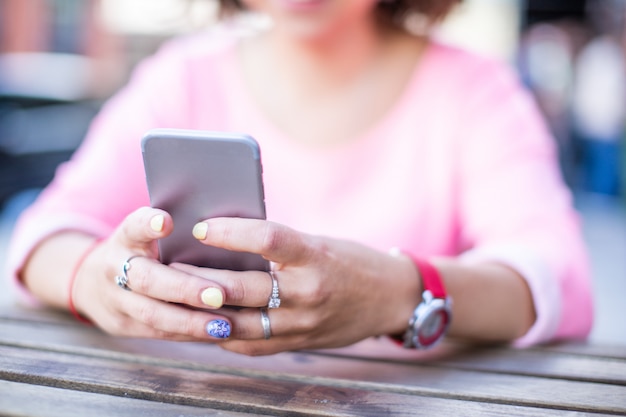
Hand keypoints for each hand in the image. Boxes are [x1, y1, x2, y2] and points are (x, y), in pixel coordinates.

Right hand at [71, 207, 244, 341]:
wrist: (90, 281)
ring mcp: (115, 300)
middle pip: (146, 278)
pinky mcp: (122, 326)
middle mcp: (114, 267)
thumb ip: (175, 232)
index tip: (166, 221)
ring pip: (151, 314)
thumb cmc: (140, 250)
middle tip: (218, 295)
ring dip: (190, 322)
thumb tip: (226, 230)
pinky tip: (215, 335)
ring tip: (223, 326)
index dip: (148, 224)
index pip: (133, 226)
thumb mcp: (146, 234)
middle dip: (184, 288)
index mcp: (125, 237)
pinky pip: (158, 333)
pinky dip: (188, 334)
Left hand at [176, 217, 420, 355]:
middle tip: (171, 266)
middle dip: (201, 278)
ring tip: (178, 297)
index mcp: (316, 256)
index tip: (200, 226)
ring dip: (204, 311)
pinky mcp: (299, 343)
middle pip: (243, 287)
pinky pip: (251, 344)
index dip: (230, 231)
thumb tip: (227, 241)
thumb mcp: (319, 243)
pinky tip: (206, 321)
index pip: (267, 238)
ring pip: (240, 323)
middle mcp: (309, 292)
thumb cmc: (351, 262)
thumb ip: (279, 247)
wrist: (390, 299)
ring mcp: (303, 323)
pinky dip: (225, 334)